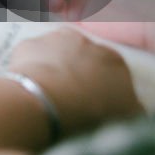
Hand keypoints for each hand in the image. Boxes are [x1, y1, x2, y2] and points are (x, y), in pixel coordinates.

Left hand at [9, 27, 142, 134]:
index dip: (98, 84)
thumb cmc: (91, 111)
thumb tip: (126, 105)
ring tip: (46, 93)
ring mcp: (55, 40)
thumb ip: (126, 103)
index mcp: (114, 60)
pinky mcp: (29, 44)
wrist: (51, 103)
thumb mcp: (124, 114)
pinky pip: (29, 57)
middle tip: (67, 96)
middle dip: (74, 73)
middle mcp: (86, 43)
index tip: (91, 98)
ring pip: (54, 54)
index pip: (109, 69)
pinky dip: (28, 69)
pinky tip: (29, 86)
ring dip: (51, 68)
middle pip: (80, 58)